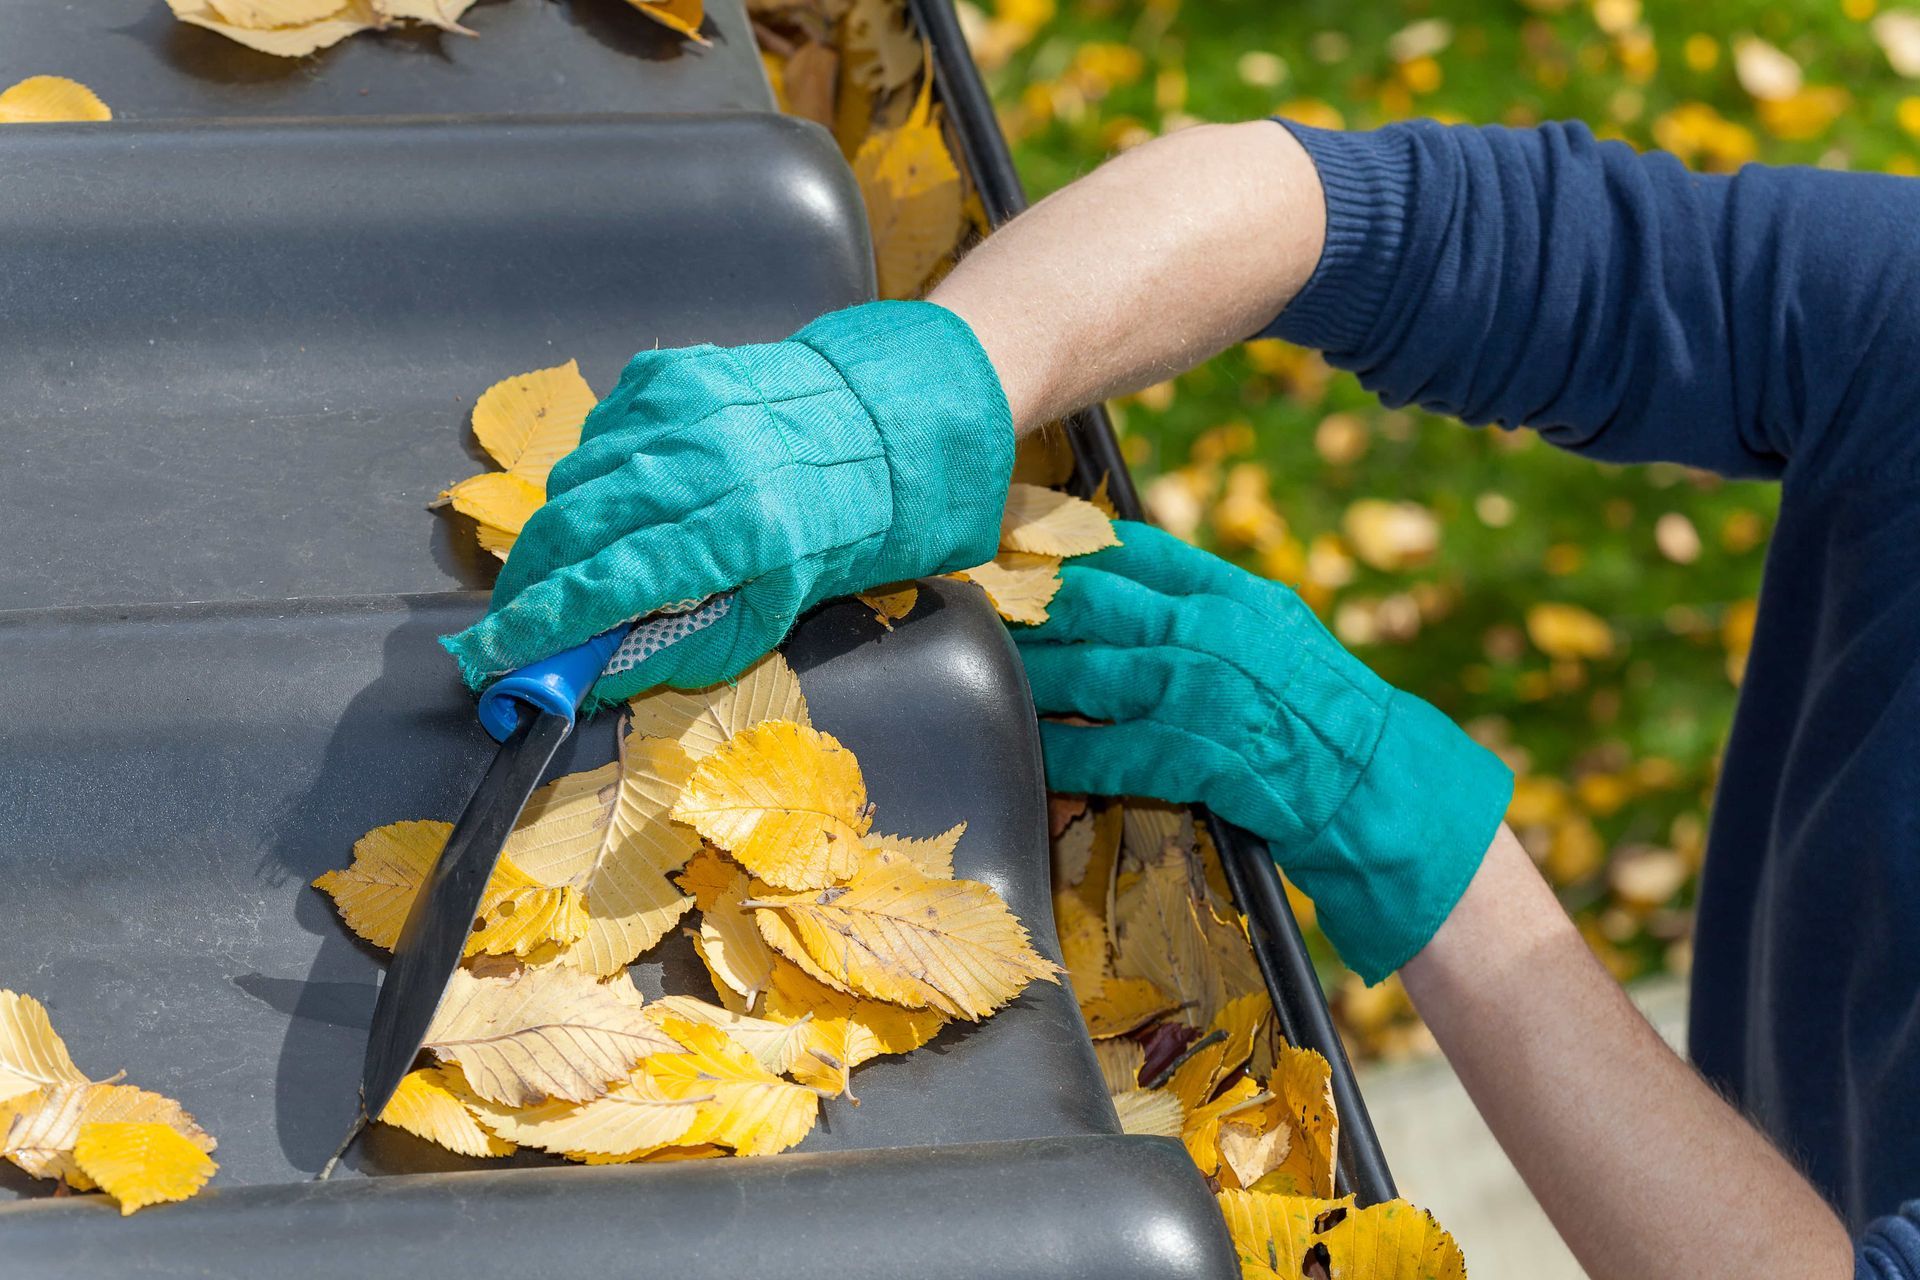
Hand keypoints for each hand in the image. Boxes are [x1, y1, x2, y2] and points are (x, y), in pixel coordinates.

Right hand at [441, 301, 1013, 706]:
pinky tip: (630, 494)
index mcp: (737, 533)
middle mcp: (702, 463)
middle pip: (570, 528)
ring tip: (581, 561)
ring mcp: (681, 409)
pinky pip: (599, 433)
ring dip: (561, 531)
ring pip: (574, 480)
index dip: (536, 626)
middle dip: (526, 584)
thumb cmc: (830, 532)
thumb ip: (679, 649)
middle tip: (512, 619)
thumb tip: (591, 677)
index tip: (489, 657)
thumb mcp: (771, 616)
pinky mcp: (668, 372)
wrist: (873, 426)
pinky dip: (597, 472)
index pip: (606, 586)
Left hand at [1013, 521, 1511, 982]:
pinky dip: (1072, 756)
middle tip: (981, 608)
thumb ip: (1204, 607)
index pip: (1132, 551)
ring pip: (1094, 677)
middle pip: (1096, 606)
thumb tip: (1126, 589)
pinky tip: (1036, 753)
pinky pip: (1118, 755)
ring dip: (1034, 679)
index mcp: (1234, 593)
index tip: (1011, 543)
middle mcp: (1219, 634)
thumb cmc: (1321, 713)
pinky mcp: (1209, 761)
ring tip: (988, 675)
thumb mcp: (1273, 633)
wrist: (1383, 788)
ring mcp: (1212, 696)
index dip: (1064, 546)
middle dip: (1030, 608)